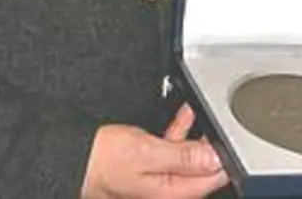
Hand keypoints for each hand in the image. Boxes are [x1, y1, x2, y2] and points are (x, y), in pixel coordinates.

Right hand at [80, 104, 227, 198]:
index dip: (224, 155)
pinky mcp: (151, 168)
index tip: (230, 134)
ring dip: (196, 135)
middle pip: (203, 168)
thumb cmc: (99, 161)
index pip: (213, 177)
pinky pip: (173, 151)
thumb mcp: (146, 152)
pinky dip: (179, 133)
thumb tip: (213, 157)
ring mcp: (160, 180)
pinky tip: (183, 116)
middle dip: (212, 143)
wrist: (71, 156)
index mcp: (171, 191)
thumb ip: (182, 155)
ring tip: (200, 111)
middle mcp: (168, 189)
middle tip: (219, 120)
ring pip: (189, 157)